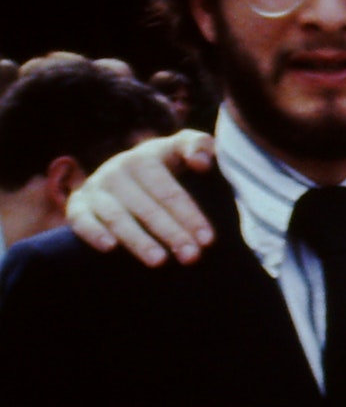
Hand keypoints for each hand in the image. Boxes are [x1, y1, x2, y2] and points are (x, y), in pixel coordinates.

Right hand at [67, 130, 217, 265]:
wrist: (126, 173)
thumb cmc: (166, 164)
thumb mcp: (182, 149)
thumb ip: (199, 146)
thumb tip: (201, 162)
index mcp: (145, 158)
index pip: (169, 191)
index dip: (190, 215)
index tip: (209, 240)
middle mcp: (117, 171)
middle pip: (147, 207)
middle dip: (171, 233)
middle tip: (192, 257)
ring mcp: (95, 188)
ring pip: (117, 216)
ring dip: (138, 240)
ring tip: (160, 261)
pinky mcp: (77, 205)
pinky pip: (80, 220)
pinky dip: (93, 232)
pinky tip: (110, 248)